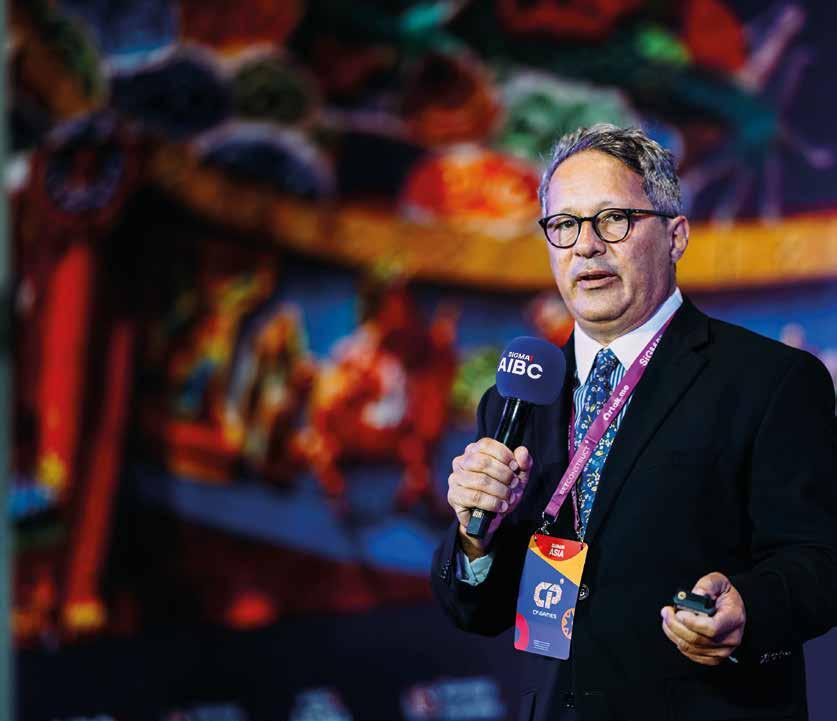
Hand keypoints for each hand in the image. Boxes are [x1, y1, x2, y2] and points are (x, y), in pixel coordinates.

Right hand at [447, 438, 532, 559]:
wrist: (490, 518)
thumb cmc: (501, 492)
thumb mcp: (517, 477)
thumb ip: (523, 463)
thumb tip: (522, 451)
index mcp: (474, 451)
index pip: (486, 444)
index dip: (503, 454)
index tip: (515, 467)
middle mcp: (461, 462)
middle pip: (482, 462)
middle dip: (503, 474)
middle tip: (514, 484)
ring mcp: (455, 479)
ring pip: (480, 480)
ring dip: (500, 490)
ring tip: (509, 497)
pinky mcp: (454, 496)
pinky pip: (474, 497)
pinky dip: (492, 502)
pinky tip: (501, 506)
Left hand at [660, 572, 745, 665]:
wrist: (733, 609)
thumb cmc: (724, 595)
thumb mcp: (718, 581)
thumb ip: (707, 585)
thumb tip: (696, 593)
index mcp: (734, 619)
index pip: (712, 628)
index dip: (691, 622)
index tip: (679, 612)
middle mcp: (730, 638)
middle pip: (696, 639)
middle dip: (674, 624)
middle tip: (666, 612)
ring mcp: (723, 650)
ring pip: (690, 647)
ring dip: (672, 632)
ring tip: (667, 618)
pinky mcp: (714, 657)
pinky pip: (690, 653)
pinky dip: (677, 641)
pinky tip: (674, 629)